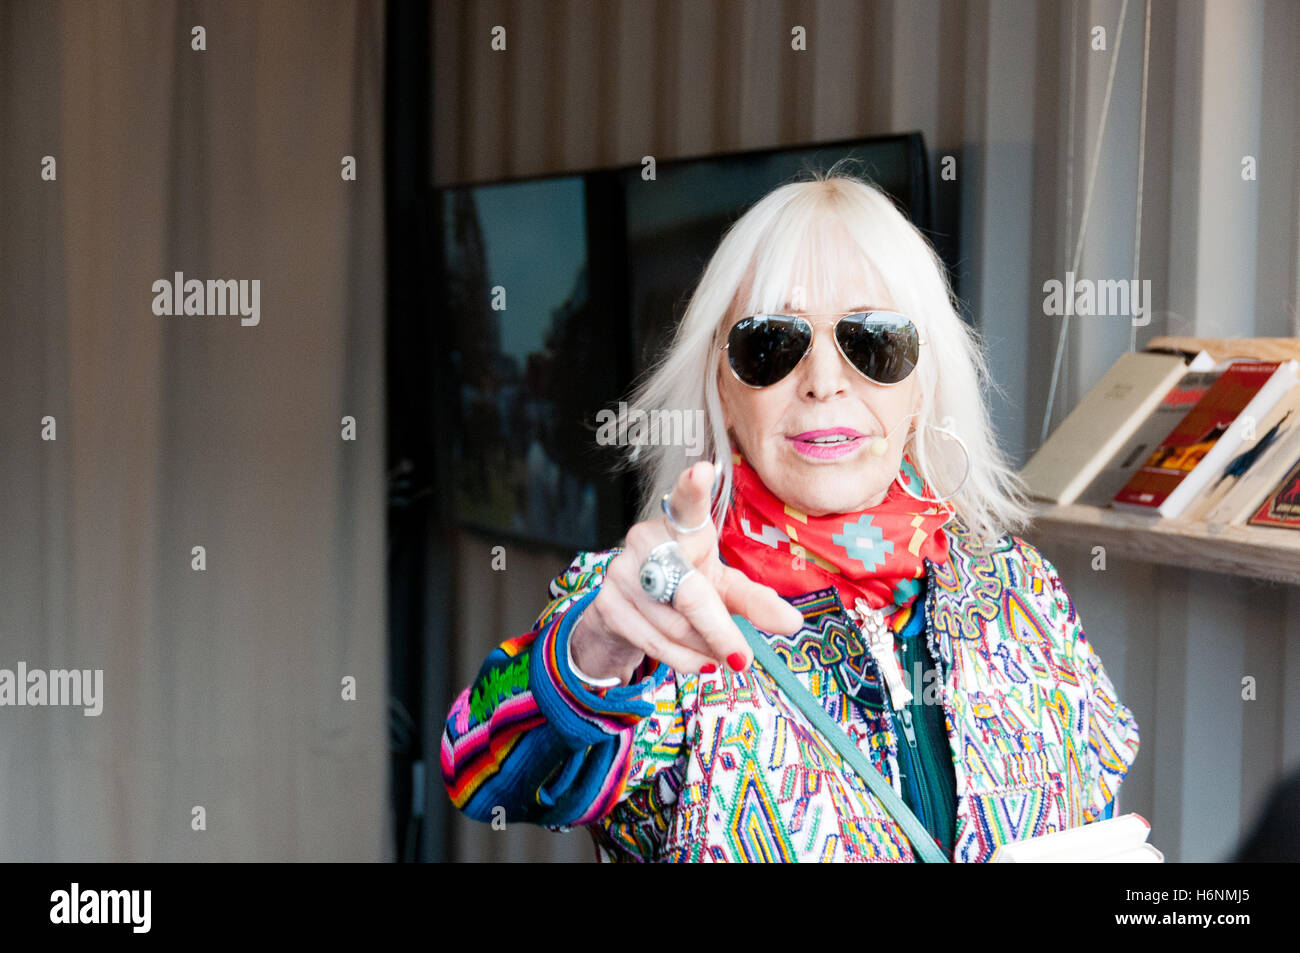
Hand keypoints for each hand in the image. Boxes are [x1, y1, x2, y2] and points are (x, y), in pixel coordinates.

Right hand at [569, 460, 805, 683]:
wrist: (629, 612)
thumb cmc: (687, 588)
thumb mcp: (724, 589)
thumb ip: (756, 602)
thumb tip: (793, 624)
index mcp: (682, 524)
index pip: (687, 502)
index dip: (693, 488)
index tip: (702, 471)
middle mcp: (647, 539)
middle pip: (689, 591)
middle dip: (719, 630)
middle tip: (743, 658)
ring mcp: (622, 571)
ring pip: (673, 624)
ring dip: (703, 649)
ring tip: (719, 656)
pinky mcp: (607, 603)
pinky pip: (653, 641)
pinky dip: (682, 660)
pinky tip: (698, 661)